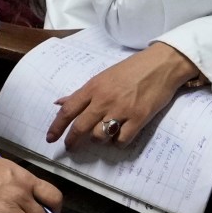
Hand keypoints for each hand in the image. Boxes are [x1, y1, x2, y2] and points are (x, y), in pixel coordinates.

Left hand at [46, 41, 199, 149]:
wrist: (161, 64)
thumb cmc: (131, 70)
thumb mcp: (102, 77)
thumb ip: (82, 93)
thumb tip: (59, 103)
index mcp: (93, 88)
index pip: (68, 110)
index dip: (56, 127)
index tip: (50, 138)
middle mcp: (104, 100)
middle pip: (80, 127)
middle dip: (72, 141)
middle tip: (71, 147)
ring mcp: (122, 110)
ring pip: (99, 136)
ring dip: (98, 140)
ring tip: (102, 136)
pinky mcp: (140, 118)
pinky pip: (122, 140)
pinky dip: (118, 143)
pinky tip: (119, 136)